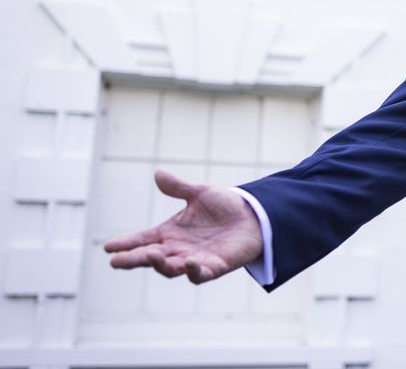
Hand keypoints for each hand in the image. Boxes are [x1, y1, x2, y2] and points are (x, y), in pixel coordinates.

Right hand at [104, 169, 263, 283]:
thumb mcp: (200, 193)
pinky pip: (200, 274)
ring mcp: (194, 260)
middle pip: (150, 257)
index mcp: (169, 233)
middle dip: (133, 259)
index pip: (142, 240)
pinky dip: (193, 271)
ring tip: (151, 256)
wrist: (255, 216)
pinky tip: (188, 263)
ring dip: (161, 264)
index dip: (126, 243)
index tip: (108, 246)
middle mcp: (177, 249)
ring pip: (171, 268)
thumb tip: (158, 173)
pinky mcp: (214, 267)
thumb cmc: (225, 206)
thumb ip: (178, 188)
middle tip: (116, 261)